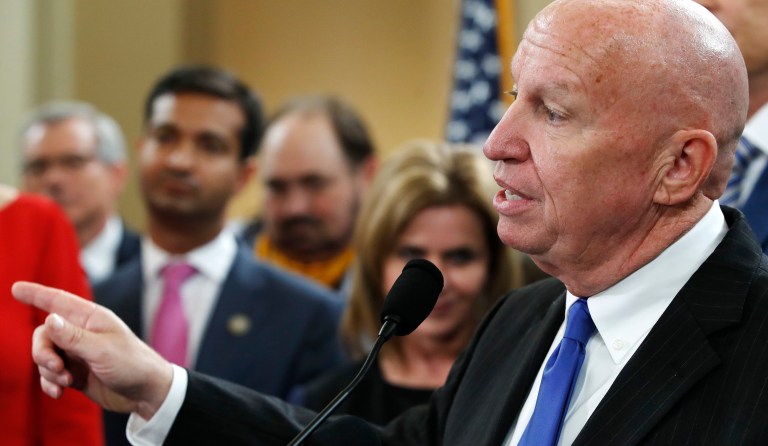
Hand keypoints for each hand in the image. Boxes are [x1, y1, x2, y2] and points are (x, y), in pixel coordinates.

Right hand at [13, 281, 172, 419]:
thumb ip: (73, 337)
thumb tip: (48, 319)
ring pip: (45, 356)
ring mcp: (77, 353)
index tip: (15, 288)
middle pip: (44, 334)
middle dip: (42, 352)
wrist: (146, 393)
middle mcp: (81, 333)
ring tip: (66, 381)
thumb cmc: (131, 364)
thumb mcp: (101, 350)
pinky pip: (50, 375)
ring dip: (48, 371)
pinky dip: (50, 383)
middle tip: (56, 367)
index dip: (36, 294)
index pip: (58, 301)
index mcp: (91, 318)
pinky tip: (59, 393)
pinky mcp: (76, 372)